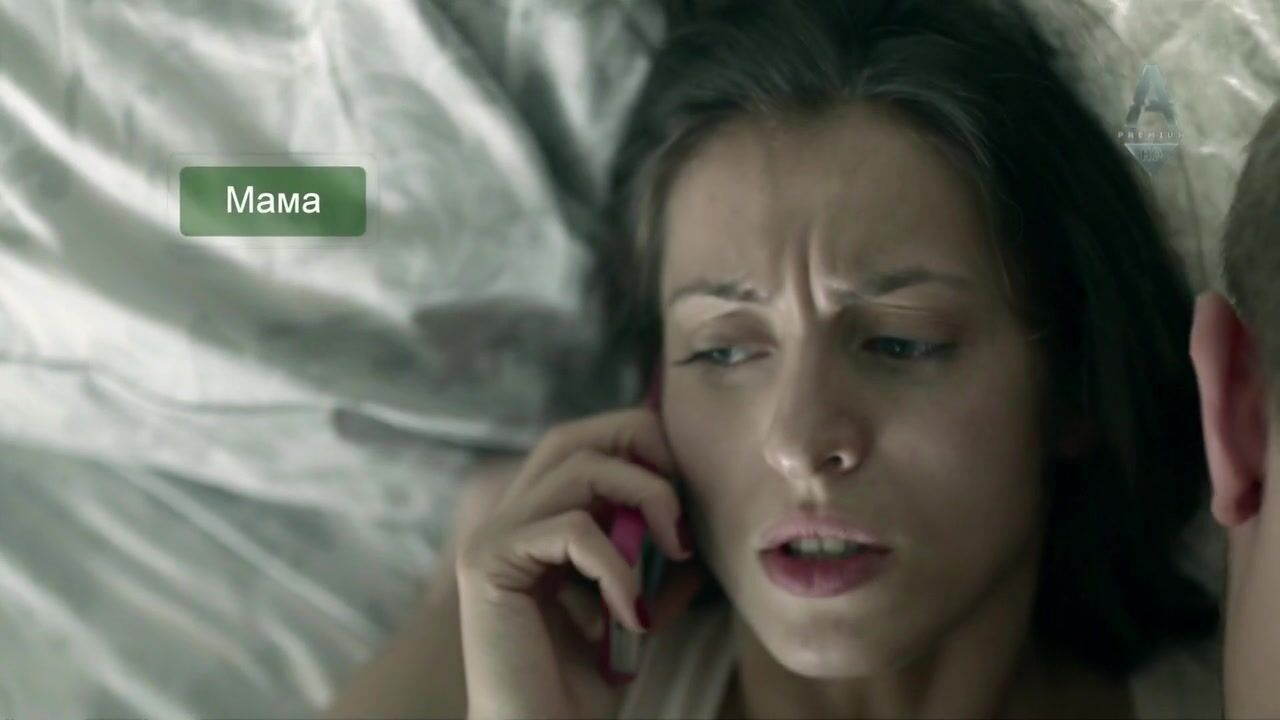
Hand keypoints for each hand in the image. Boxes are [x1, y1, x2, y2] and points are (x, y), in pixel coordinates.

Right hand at [456, 407, 694, 719]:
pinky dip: (619, 567)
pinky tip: (632, 616)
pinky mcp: (488, 561)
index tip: (687, 501)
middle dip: (642, 451)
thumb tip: (698, 521)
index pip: (585, 443)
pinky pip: (574, 529)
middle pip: (574, 435)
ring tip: (673, 556)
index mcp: (536, 522)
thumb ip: (656, 561)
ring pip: (580, 468)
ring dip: (646, 503)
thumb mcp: (635, 607)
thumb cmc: (580, 687)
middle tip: (682, 509)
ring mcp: (493, 536)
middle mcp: (508, 518)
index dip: (641, 449)